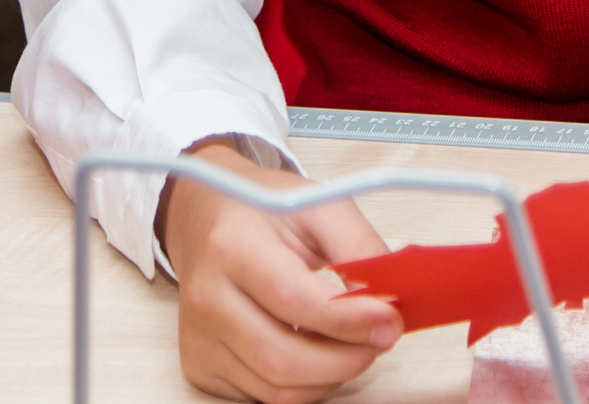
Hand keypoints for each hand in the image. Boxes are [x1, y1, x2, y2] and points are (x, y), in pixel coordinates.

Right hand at [161, 142, 398, 403]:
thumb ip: (358, 245)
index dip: (349, 319)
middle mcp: (207, 297)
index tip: (390, 320)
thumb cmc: (264, 209)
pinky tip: (318, 351)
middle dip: (347, 359)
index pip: (293, 299)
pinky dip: (305, 384)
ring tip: (354, 344)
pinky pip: (264, 396)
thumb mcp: (318, 204)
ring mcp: (198, 338)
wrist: (207, 218)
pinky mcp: (200, 365)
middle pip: (283, 358)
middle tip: (381, 338)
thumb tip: (390, 297)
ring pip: (277, 389)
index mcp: (232, 246)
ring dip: (331, 376)